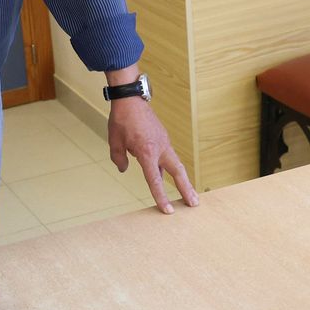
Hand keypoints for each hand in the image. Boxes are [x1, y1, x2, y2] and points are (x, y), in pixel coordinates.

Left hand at [108, 98, 199, 213]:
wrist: (131, 98)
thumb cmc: (121, 119)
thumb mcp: (114, 142)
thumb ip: (119, 159)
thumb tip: (123, 169)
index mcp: (147, 152)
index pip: (155, 180)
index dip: (161, 197)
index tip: (168, 210)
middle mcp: (160, 148)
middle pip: (178, 172)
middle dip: (186, 189)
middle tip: (194, 204)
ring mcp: (164, 142)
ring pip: (175, 164)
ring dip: (181, 180)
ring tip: (187, 194)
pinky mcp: (163, 137)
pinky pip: (167, 156)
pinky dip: (168, 167)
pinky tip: (164, 174)